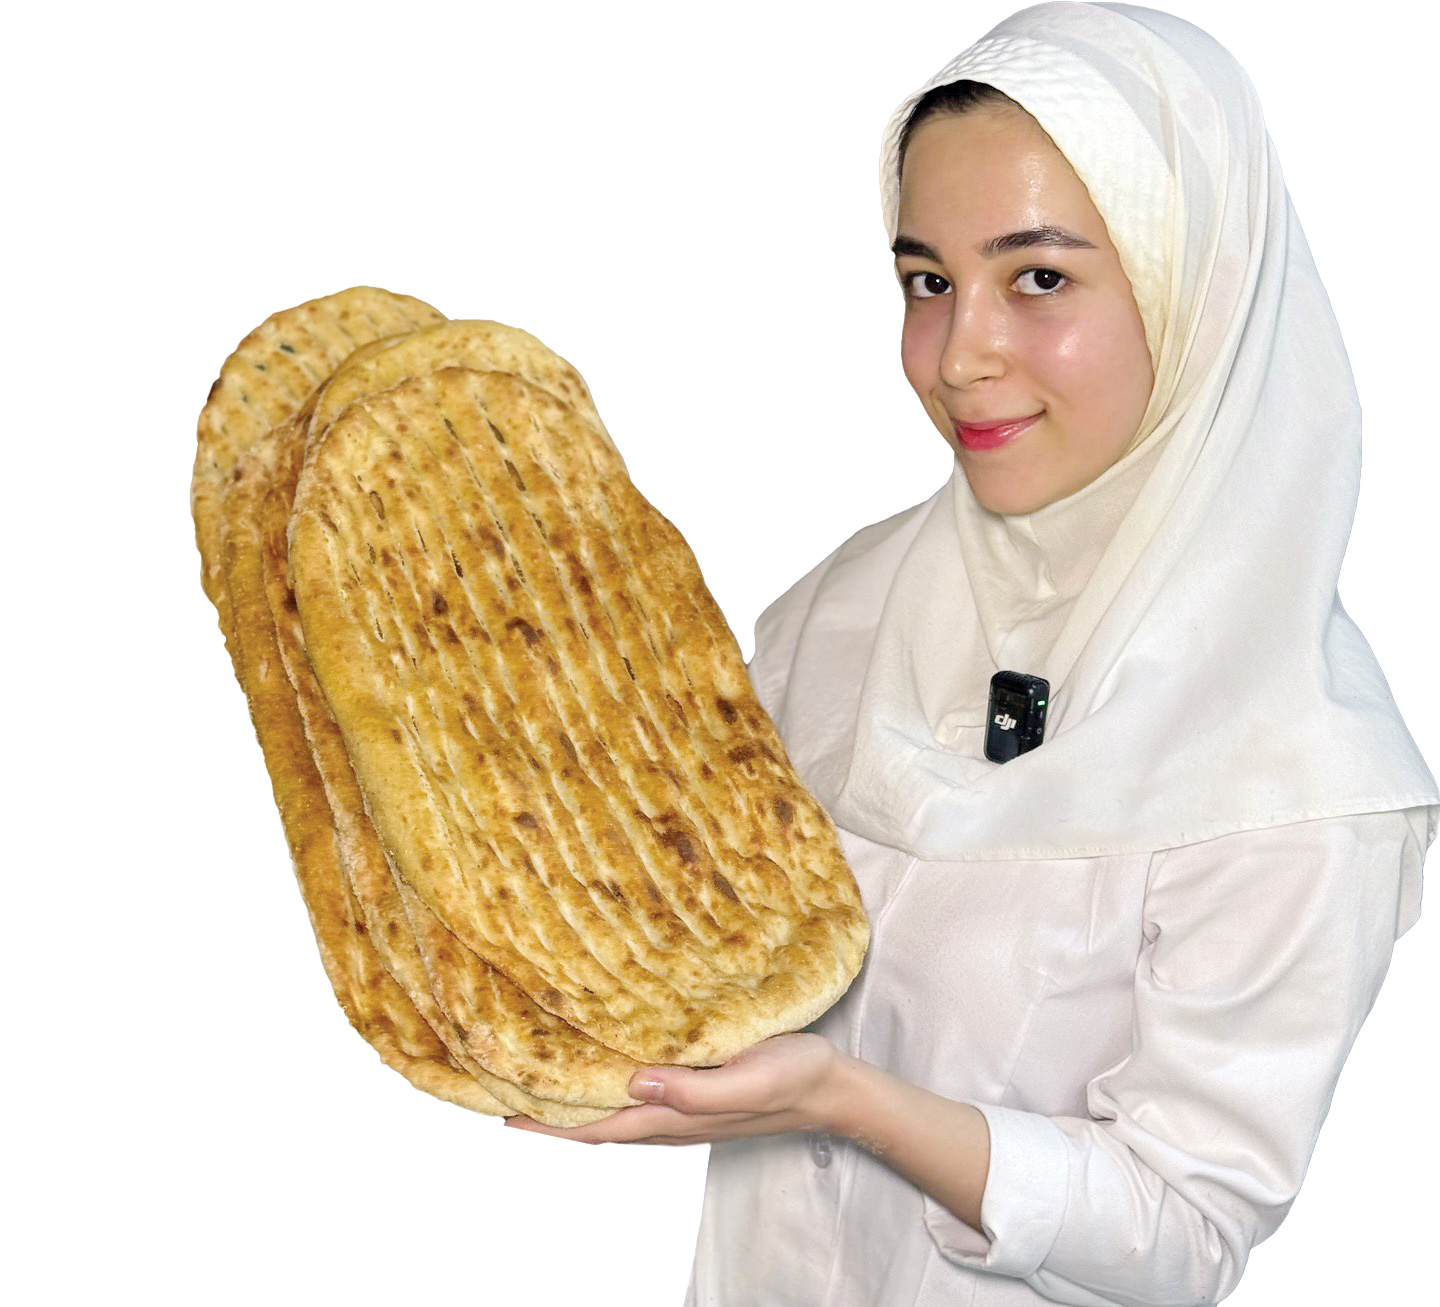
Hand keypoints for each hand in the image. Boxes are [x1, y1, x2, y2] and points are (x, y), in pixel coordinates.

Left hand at [503, 1032, 852, 1144]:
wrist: (832, 1087)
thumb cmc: (794, 1079)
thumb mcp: (750, 1079)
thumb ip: (695, 1091)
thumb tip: (635, 1082)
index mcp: (675, 1117)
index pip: (597, 1126)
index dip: (550, 1125)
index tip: (506, 1113)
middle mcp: (670, 1117)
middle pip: (596, 1122)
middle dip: (551, 1114)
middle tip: (508, 1088)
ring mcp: (682, 1108)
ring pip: (615, 1109)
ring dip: (577, 1100)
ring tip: (543, 1076)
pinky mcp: (696, 1090)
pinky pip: (639, 1093)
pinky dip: (609, 1085)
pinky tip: (605, 1063)